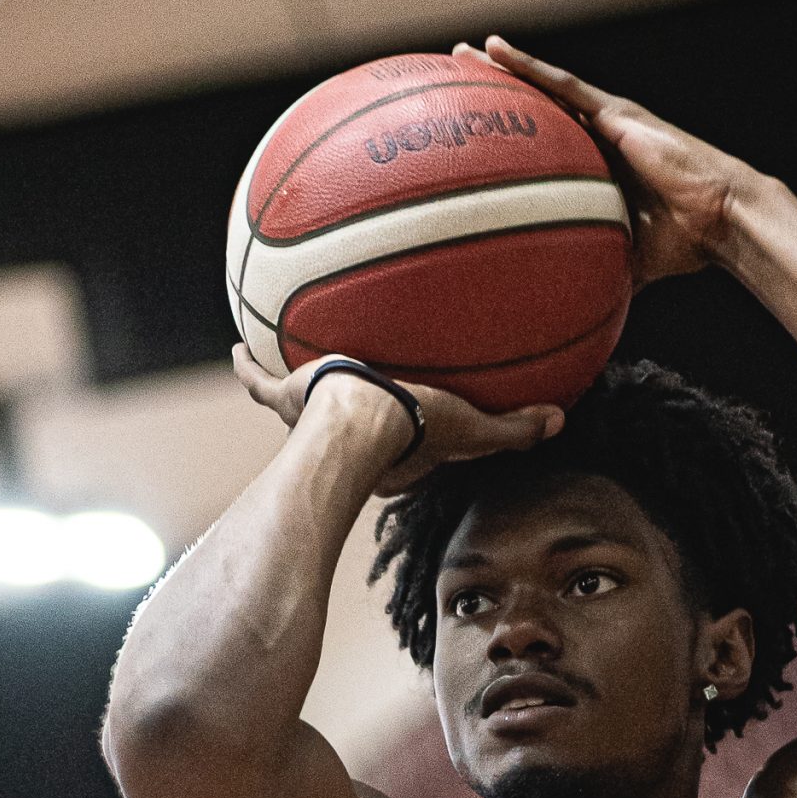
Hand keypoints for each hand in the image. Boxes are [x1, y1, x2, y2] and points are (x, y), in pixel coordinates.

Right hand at [231, 345, 561, 493]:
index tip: (415, 419)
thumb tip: (560, 422)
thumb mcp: (472, 426)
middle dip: (353, 411)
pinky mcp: (285, 399)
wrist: (357, 423)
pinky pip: (261, 383)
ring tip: (291, 362)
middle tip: (352, 390)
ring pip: (302, 400)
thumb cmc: (413, 429)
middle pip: (353, 420)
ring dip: (297, 387)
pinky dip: (247, 368)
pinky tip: (235, 348)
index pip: (408, 443)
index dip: (416, 432)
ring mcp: (311, 418)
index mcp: (393, 449)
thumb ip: (515, 428)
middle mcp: (351, 438)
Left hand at [456, 36, 755, 284]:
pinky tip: (494, 50)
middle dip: (497, 101)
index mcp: (600, 170)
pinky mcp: (614, 110)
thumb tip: (571, 322)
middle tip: (450, 91)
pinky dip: (526, 67)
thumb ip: (597, 277)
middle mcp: (599, 138)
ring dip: (501, 71)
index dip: (514, 143)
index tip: (474, 143)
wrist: (720, 219)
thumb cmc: (685, 244)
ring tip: (460, 56)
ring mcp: (606, 120)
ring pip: (543, 88)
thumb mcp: (628, 265)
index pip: (548, 152)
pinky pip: (561, 84)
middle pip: (538, 113)